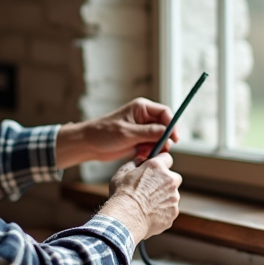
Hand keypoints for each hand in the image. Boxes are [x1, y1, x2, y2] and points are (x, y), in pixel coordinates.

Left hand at [56, 98, 178, 168]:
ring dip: (156, 147)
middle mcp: (144, 117)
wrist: (89, 144)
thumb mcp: (128, 133)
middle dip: (164, 139)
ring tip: (145, 154)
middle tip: (160, 151)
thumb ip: (150, 132)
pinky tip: (140, 156)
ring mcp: (142, 129)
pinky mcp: (138, 140)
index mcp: (142, 108)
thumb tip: (168, 133)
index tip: (174, 139)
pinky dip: (149, 152)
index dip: (172, 125)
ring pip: (159, 138)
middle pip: (164, 126)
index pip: (165, 113)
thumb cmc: (104, 133)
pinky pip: (151, 146)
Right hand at [101, 153, 181, 241]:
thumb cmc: (122, 195)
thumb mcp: (123, 173)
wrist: (126, 218)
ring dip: (163, 198)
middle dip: (165, 182)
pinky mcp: (173, 212)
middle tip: (150, 190)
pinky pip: (170, 210)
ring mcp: (174, 197)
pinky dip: (162, 212)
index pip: (167, 158)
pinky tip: (150, 214)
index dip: (161, 163)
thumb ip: (135, 163)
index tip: (156, 169)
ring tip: (147, 205)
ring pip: (172, 196)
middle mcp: (169, 180)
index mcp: (157, 167)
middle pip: (173, 178)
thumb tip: (141, 160)